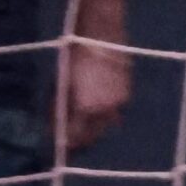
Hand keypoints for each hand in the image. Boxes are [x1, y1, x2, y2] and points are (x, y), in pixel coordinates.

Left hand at [60, 36, 130, 151]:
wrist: (102, 38)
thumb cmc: (75, 56)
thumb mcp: (63, 82)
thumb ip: (61, 106)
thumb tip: (58, 122)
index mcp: (86, 108)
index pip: (76, 135)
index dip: (68, 142)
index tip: (62, 147)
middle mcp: (105, 111)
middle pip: (94, 134)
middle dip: (83, 140)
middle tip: (73, 142)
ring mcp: (119, 103)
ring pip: (106, 124)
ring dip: (95, 128)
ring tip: (85, 127)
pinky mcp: (127, 94)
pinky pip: (115, 111)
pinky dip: (105, 114)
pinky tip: (98, 109)